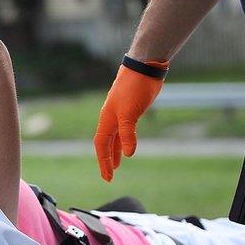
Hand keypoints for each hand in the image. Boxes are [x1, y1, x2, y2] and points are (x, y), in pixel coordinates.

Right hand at [93, 59, 167, 181]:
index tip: (108, 178)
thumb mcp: (130, 113)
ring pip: (115, 137)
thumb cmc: (134, 88)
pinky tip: (128, 145)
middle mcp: (111, 118)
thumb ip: (127, 134)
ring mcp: (120, 114)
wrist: (144, 67)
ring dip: (115, 151)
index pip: (101, 146)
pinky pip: (124, 130)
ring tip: (117, 165)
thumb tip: (128, 154)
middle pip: (105, 143)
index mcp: (106, 120)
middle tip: (109, 176)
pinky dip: (124, 140)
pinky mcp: (131, 109)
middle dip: (107, 160)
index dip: (103, 162)